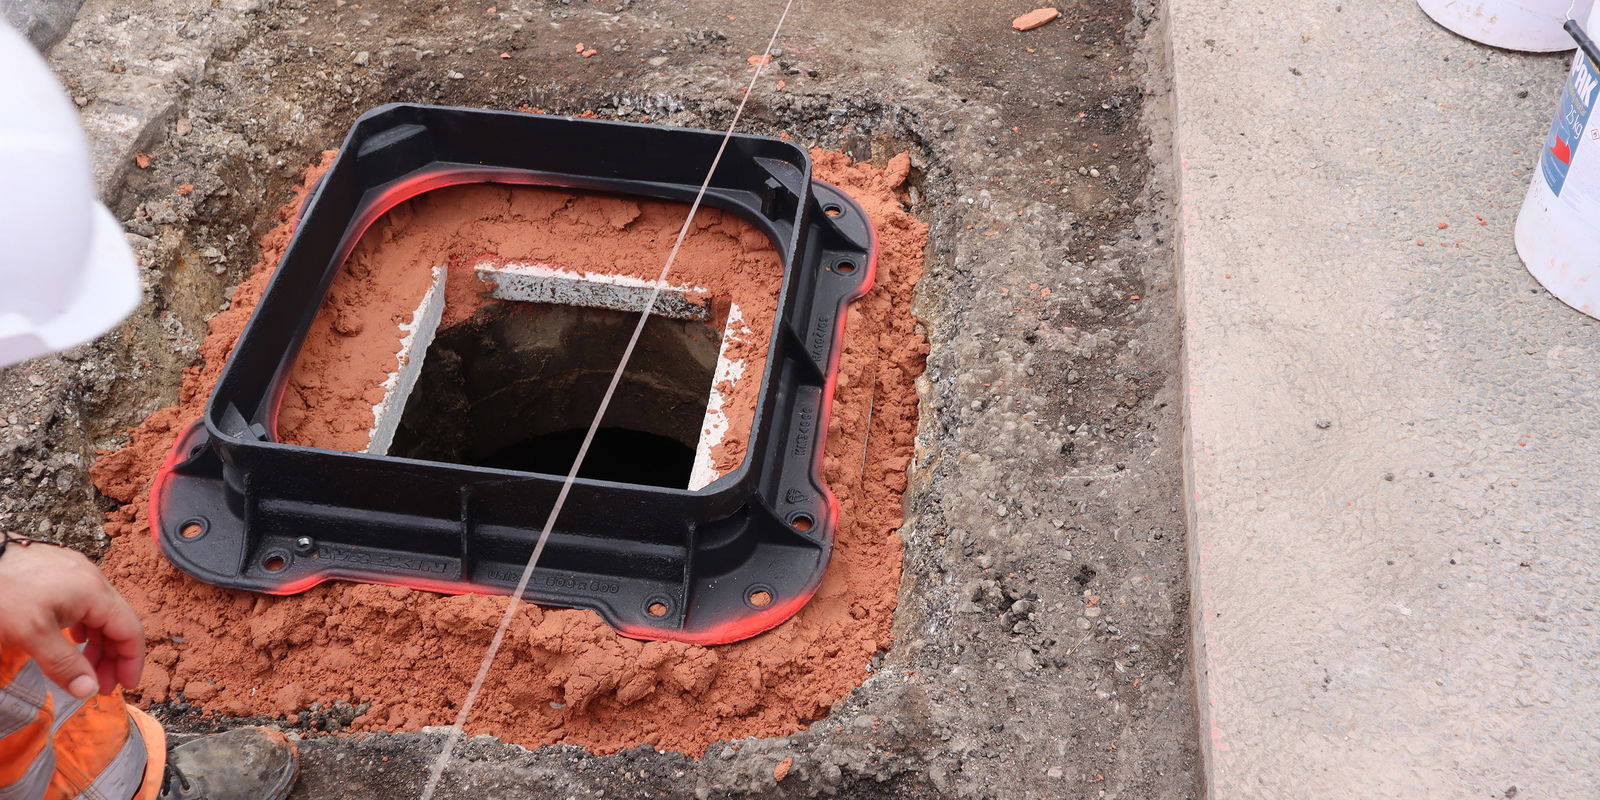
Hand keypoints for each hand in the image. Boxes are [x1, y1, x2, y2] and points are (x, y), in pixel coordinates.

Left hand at [0, 538, 142, 698]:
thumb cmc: (5, 591)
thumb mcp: (32, 634)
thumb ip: (63, 664)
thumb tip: (89, 691)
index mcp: (95, 593)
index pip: (130, 631)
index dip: (132, 661)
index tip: (125, 687)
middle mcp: (94, 580)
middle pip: (117, 623)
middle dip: (112, 657)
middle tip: (99, 686)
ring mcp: (78, 573)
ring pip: (100, 614)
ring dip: (97, 644)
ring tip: (83, 667)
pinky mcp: (61, 572)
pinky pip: (85, 604)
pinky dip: (85, 627)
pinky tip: (72, 638)